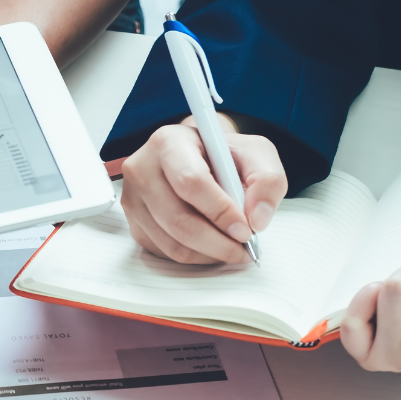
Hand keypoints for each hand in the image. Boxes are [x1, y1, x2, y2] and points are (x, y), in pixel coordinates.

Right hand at [120, 117, 286, 263]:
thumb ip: (267, 180)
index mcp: (168, 142)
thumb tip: (257, 219)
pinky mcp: (133, 222)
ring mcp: (133, 198)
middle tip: (243, 248)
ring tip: (232, 247)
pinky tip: (211, 244)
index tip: (245, 229)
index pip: (190, 182)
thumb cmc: (222, 155)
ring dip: (208, 254)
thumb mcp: (255, 153)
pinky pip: (164, 251)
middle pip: (177, 219)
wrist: (197, 158)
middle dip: (217, 242)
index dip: (220, 211)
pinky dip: (194, 256)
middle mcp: (141, 169)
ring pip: (171, 242)